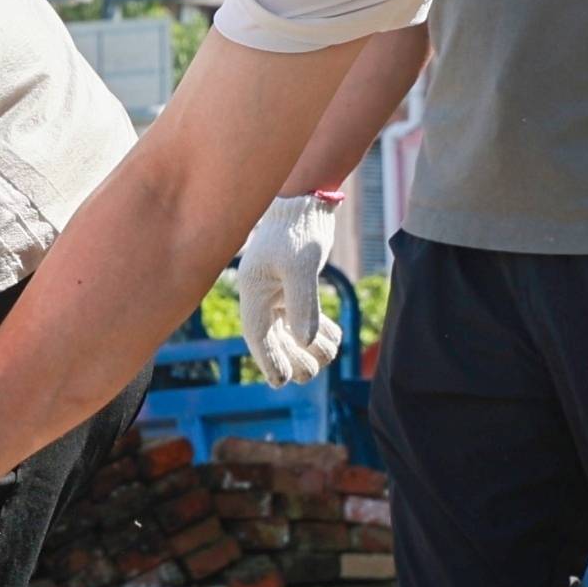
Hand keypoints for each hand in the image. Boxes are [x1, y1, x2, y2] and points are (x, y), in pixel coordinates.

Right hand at [232, 192, 341, 383]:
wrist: (306, 203)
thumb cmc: (298, 231)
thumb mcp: (301, 267)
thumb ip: (303, 305)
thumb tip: (305, 342)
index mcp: (254, 290)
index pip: (257, 334)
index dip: (268, 360)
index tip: (281, 383)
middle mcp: (262, 294)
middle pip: (273, 338)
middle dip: (290, 358)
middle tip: (308, 376)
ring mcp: (278, 290)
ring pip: (289, 330)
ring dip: (307, 346)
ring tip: (328, 354)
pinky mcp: (293, 284)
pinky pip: (301, 316)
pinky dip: (317, 329)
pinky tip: (333, 338)